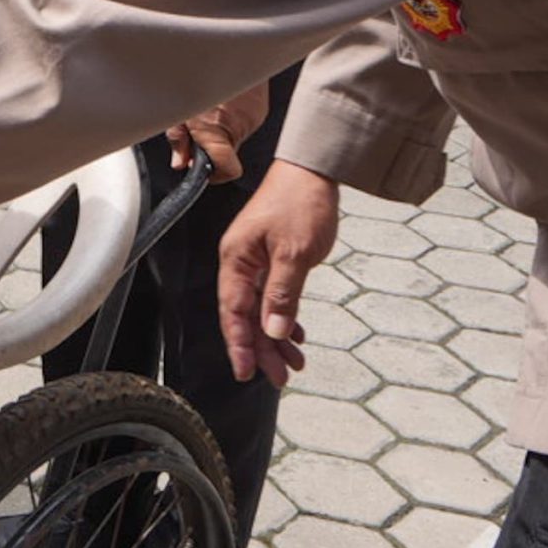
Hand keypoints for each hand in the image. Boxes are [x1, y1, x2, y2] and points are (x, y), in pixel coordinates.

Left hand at [167, 80, 271, 183]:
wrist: (228, 43)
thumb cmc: (196, 70)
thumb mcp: (177, 108)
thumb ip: (178, 141)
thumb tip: (179, 162)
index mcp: (217, 131)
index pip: (228, 171)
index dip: (214, 175)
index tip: (205, 171)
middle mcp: (241, 127)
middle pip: (229, 152)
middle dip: (213, 145)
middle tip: (196, 127)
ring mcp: (254, 116)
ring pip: (236, 135)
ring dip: (222, 128)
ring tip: (209, 106)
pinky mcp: (261, 106)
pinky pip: (245, 121)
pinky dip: (232, 115)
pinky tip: (222, 99)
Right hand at [216, 161, 336, 387]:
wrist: (313, 170)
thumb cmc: (299, 202)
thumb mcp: (294, 252)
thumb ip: (282, 294)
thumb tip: (274, 331)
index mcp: (237, 260)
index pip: (234, 312)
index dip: (240, 346)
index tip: (247, 373)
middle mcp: (241, 263)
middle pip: (246, 316)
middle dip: (263, 349)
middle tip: (280, 377)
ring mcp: (256, 261)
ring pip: (262, 309)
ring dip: (277, 337)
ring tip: (293, 363)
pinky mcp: (272, 258)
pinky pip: (274, 296)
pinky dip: (285, 316)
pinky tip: (295, 333)